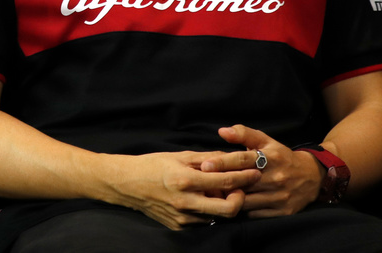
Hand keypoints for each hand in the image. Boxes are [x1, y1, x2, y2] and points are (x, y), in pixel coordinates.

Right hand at [108, 151, 261, 229]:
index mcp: (184, 180)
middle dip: (241, 198)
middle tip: (241, 187)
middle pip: (229, 209)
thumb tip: (231, 158)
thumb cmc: (151, 165)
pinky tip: (203, 198)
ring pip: (217, 216)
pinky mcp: (180, 226)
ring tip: (218, 191)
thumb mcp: (179, 156)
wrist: (126, 184)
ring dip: (223, 203)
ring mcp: (183, 217)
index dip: (244, 176)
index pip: (225, 182)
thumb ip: (207, 159)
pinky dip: (208, 209)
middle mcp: (185, 202)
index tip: (255, 170)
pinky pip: (203, 219)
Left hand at [205, 125, 323, 217]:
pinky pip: (255, 214)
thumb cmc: (281, 156)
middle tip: (203, 182)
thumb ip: (244, 134)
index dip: (222, 162)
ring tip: (214, 194)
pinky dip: (242, 210)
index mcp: (270, 158)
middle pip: (242, 182)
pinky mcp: (283, 211)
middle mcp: (276, 178)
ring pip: (247, 200)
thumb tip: (222, 131)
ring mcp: (280, 196)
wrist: (312, 176)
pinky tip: (232, 204)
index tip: (205, 165)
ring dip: (230, 198)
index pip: (242, 159)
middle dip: (222, 182)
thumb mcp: (265, 141)